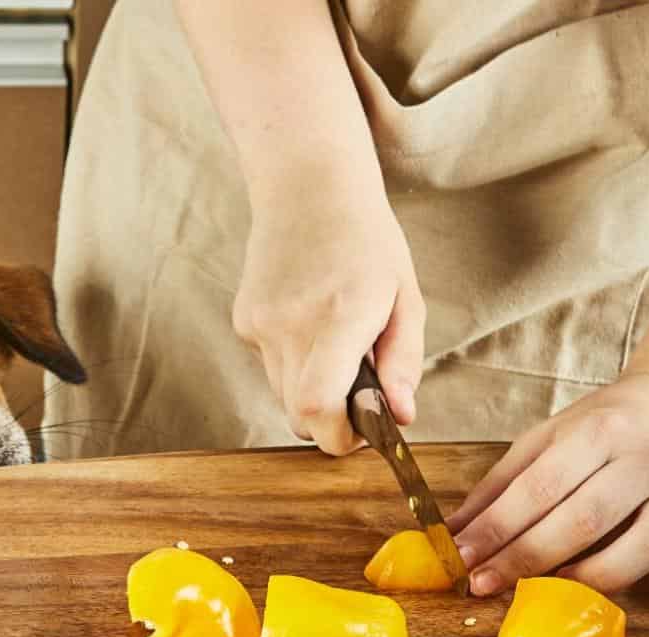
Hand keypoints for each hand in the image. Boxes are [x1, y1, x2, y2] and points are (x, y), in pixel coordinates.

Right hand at [233, 189, 423, 454]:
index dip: (339, 437)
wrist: (307, 186)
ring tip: (336, 347)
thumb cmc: (366, 240)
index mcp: (340, 317)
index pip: (318, 407)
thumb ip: (403, 361)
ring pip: (283, 395)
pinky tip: (309, 323)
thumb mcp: (404, 297)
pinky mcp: (244, 321)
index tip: (364, 430)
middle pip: (300, 416)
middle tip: (360, 396)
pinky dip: (294, 363)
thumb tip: (402, 416)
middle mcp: (291, 325)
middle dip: (332, 422)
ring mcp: (260, 324)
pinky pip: (271, 368)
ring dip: (313, 391)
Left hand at [449, 373, 648, 598]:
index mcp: (599, 431)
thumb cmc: (604, 429)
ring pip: (648, 541)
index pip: (540, 486)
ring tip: (549, 592)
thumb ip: (502, 485)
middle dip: (527, 557)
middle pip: (585, 517)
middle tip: (484, 585)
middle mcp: (644, 460)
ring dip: (595, 575)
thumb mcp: (548, 439)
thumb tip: (453, 533)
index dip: (497, 527)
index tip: (462, 559)